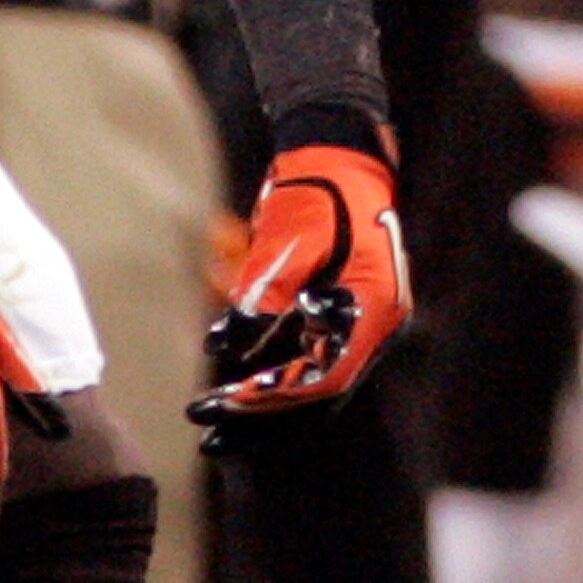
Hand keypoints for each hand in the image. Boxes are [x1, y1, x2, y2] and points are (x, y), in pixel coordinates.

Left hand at [190, 144, 410, 430]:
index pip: (326, 378)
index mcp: (373, 310)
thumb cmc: (318, 186)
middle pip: (316, 390)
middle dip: (263, 416)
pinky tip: (228, 384)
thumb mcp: (287, 240)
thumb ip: (264, 294)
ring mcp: (354, 319)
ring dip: (261, 402)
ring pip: (306, 377)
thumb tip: (227, 346)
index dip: (274, 397)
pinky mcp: (333, 309)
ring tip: (209, 426)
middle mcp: (370, 325)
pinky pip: (299, 352)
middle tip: (208, 436)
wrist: (335, 146)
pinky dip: (265, 368)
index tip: (228, 404)